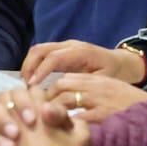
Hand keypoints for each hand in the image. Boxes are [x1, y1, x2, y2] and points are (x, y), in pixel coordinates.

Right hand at [21, 39, 145, 84]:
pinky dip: (33, 63)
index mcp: (81, 52)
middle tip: (25, 85)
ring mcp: (65, 45)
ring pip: (39, 49)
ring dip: (29, 64)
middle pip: (41, 49)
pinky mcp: (61, 49)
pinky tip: (32, 79)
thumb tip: (68, 100)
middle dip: (29, 66)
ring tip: (26, 83)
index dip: (41, 70)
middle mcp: (70, 45)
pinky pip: (42, 52)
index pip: (54, 57)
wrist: (121, 62)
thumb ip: (87, 88)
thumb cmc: (114, 74)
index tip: (32, 86)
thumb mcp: (104, 82)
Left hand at [43, 73, 146, 124]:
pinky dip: (68, 124)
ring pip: (66, 100)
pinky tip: (61, 132)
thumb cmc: (131, 106)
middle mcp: (96, 86)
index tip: (41, 103)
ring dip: (52, 111)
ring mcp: (100, 100)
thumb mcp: (110, 92)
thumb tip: (65, 99)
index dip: (49, 91)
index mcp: (97, 80)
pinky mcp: (104, 114)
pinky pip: (79, 118)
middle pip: (61, 86)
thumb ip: (89, 92)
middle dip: (46, 99)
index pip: (65, 79)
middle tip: (37, 113)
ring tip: (44, 123)